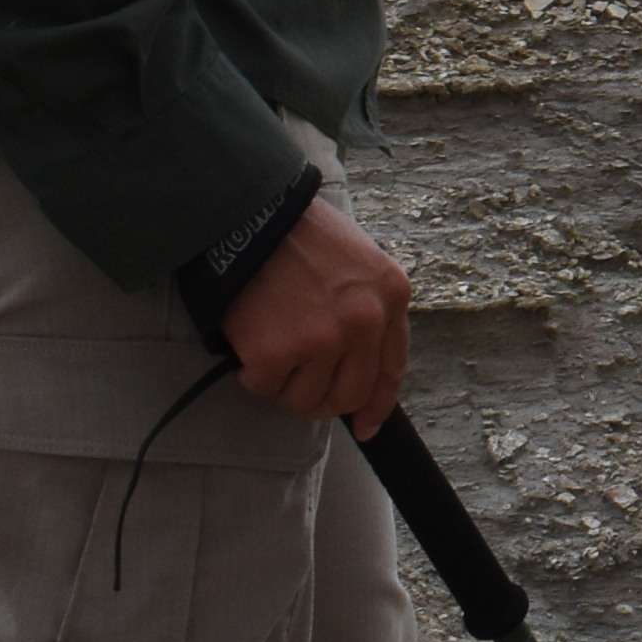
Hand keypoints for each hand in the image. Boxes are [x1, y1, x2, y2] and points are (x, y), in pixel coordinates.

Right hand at [223, 199, 410, 431]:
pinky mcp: (277, 352)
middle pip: (349, 394)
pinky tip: (250, 343)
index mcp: (391, 296)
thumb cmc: (300, 235)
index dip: (376, 404)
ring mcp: (323, 339)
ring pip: (306, 399)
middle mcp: (365, 322)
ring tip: (270, 348)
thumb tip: (360, 366)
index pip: (391, 369)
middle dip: (322, 397)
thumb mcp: (360, 261)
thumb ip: (368, 308)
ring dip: (285, 385)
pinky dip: (253, 375)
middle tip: (296, 380)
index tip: (366, 426)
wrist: (249, 214)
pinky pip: (265, 387)